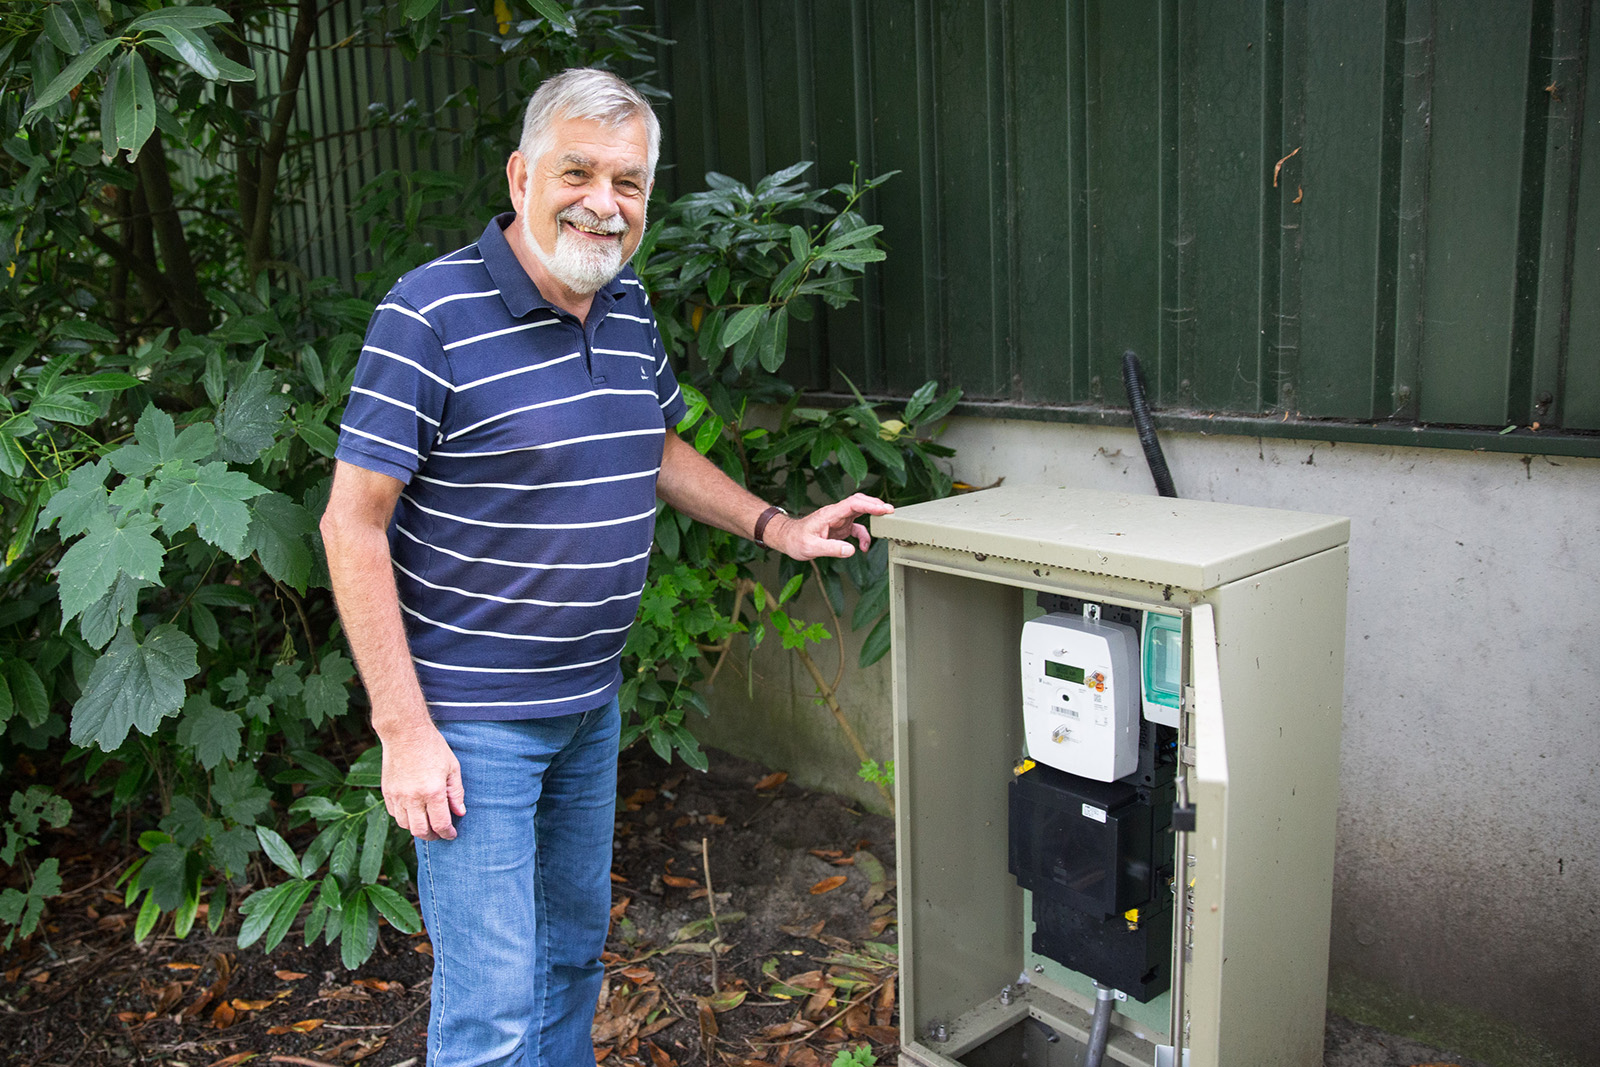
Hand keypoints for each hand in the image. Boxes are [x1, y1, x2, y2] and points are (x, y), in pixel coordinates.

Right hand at [379, 723, 466, 840]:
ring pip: (405, 825)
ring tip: (427, 824)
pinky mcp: (387, 792)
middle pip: (420, 831)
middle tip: (440, 834)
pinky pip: (394, 814)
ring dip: (417, 828)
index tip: (452, 834)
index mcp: (433, 792)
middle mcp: (413, 797)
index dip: (447, 834)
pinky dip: (404, 818)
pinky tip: (413, 812)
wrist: (405, 733)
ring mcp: (397, 796)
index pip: (440, 824)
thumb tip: (459, 812)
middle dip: (432, 836)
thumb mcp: (452, 768)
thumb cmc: (432, 747)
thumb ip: (456, 793)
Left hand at [769, 492, 893, 559]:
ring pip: (860, 512)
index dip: (870, 505)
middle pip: (859, 502)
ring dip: (872, 518)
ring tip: (884, 527)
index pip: (853, 504)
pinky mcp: (839, 527)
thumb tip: (851, 550)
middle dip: (876, 505)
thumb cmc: (795, 540)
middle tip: (891, 512)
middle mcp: (835, 513)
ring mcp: (838, 519)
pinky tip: (863, 547)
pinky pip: (856, 527)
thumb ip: (831, 549)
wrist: (787, 539)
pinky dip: (863, 535)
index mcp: (829, 514)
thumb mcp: (811, 548)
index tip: (884, 509)